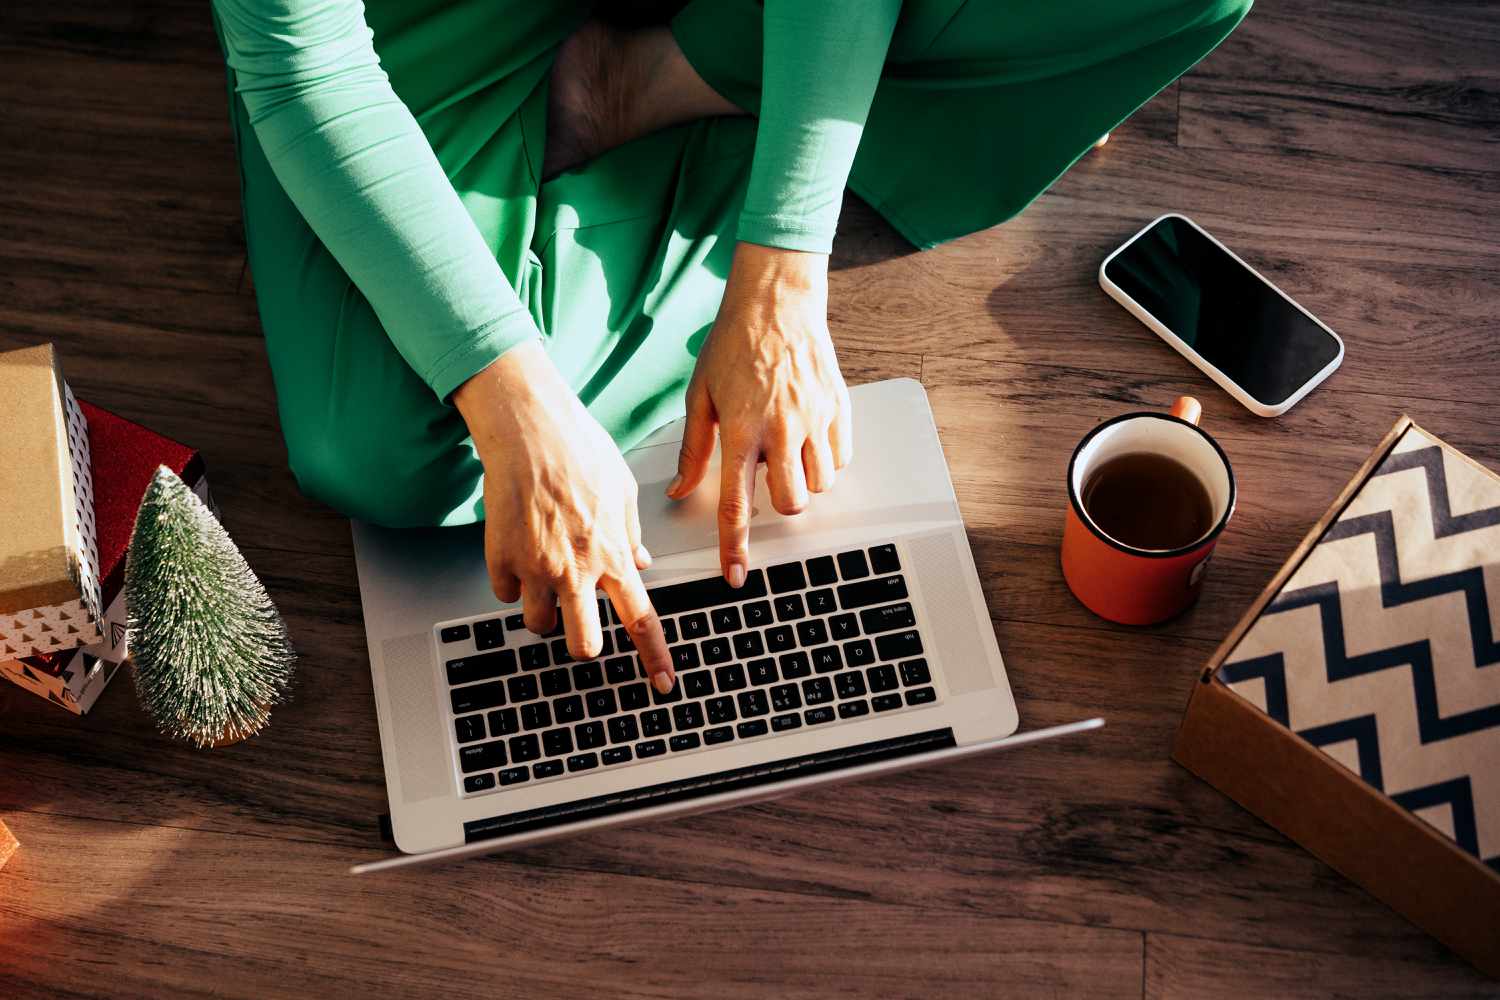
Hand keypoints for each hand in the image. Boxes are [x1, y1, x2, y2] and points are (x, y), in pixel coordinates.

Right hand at [454, 342, 675, 691]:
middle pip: (583, 644)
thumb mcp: (623, 490)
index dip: (654, 658)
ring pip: (538, 624)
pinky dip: (511, 582)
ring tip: (544, 578)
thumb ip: (631, 533)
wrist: (529, 429)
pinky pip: (503, 594)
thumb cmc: (579, 450)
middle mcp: (576, 570)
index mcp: (613, 555)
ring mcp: (535, 567)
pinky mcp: (500, 557)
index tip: (663, 683)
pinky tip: (517, 553)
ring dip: (542, 611)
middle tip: (579, 622)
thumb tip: (639, 562)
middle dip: (583, 642)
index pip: (641, 621)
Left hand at [669, 242, 852, 584]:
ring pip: (819, 484)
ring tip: (787, 448)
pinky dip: (825, 459)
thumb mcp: (700, 397)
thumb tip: (679, 490)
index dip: (735, 546)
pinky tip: (808, 436)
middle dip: (779, 503)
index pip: (736, 505)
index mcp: (740, 430)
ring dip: (803, 480)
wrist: (777, 301)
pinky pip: (840, 458)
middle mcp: (781, 429)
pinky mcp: (839, 407)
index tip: (737, 575)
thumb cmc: (732, 345)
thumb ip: (693, 450)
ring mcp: (815, 419)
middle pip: (790, 502)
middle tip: (768, 476)